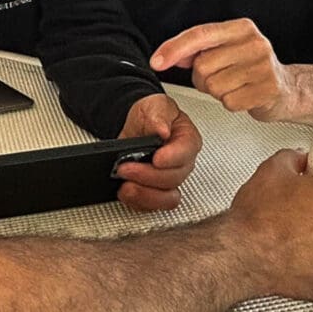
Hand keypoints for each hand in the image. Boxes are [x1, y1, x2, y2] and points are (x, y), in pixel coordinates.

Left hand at [113, 94, 202, 211]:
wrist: (136, 126)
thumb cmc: (151, 116)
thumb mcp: (156, 105)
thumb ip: (159, 115)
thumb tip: (162, 130)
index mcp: (187, 141)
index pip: (186, 153)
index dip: (172, 158)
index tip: (156, 158)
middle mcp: (182, 164)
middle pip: (174, 178)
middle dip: (148, 176)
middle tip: (126, 167)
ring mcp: (169, 180)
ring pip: (166, 198)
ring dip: (145, 195)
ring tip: (125, 186)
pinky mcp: (155, 191)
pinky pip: (152, 206)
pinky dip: (137, 202)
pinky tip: (124, 191)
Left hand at [150, 19, 300, 121]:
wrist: (287, 88)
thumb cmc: (251, 68)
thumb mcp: (225, 50)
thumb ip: (196, 49)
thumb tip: (167, 56)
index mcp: (242, 28)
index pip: (199, 35)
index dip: (174, 48)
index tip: (157, 61)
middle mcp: (255, 43)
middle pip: (202, 66)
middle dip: (202, 78)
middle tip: (221, 77)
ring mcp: (263, 67)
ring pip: (214, 86)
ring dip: (217, 92)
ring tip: (234, 85)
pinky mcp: (268, 90)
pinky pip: (229, 102)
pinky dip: (231, 103)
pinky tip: (243, 95)